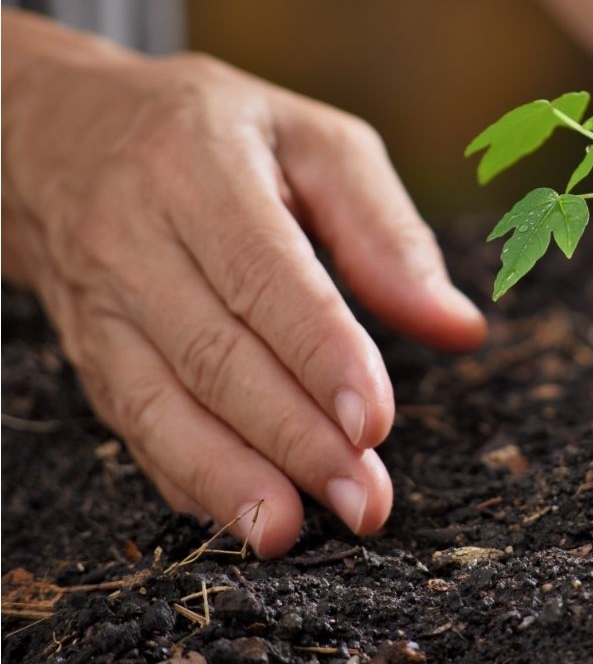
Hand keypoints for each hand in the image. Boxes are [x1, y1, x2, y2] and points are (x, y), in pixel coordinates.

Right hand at [2, 11, 486, 555]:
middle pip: (214, 352)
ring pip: (159, 403)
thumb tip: (460, 327)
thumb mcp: (314, 142)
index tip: (374, 422)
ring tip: (294, 531)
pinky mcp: (88, 349)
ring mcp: (100, 300)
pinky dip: (187, 476)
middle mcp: (134, 236)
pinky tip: (242, 515)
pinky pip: (132, 423)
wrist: (60, 132)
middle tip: (364, 500)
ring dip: (231, 477)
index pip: (263, 273)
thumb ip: (388, 230)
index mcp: (199, 167)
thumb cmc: (220, 134)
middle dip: (293, 438)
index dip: (319, 354)